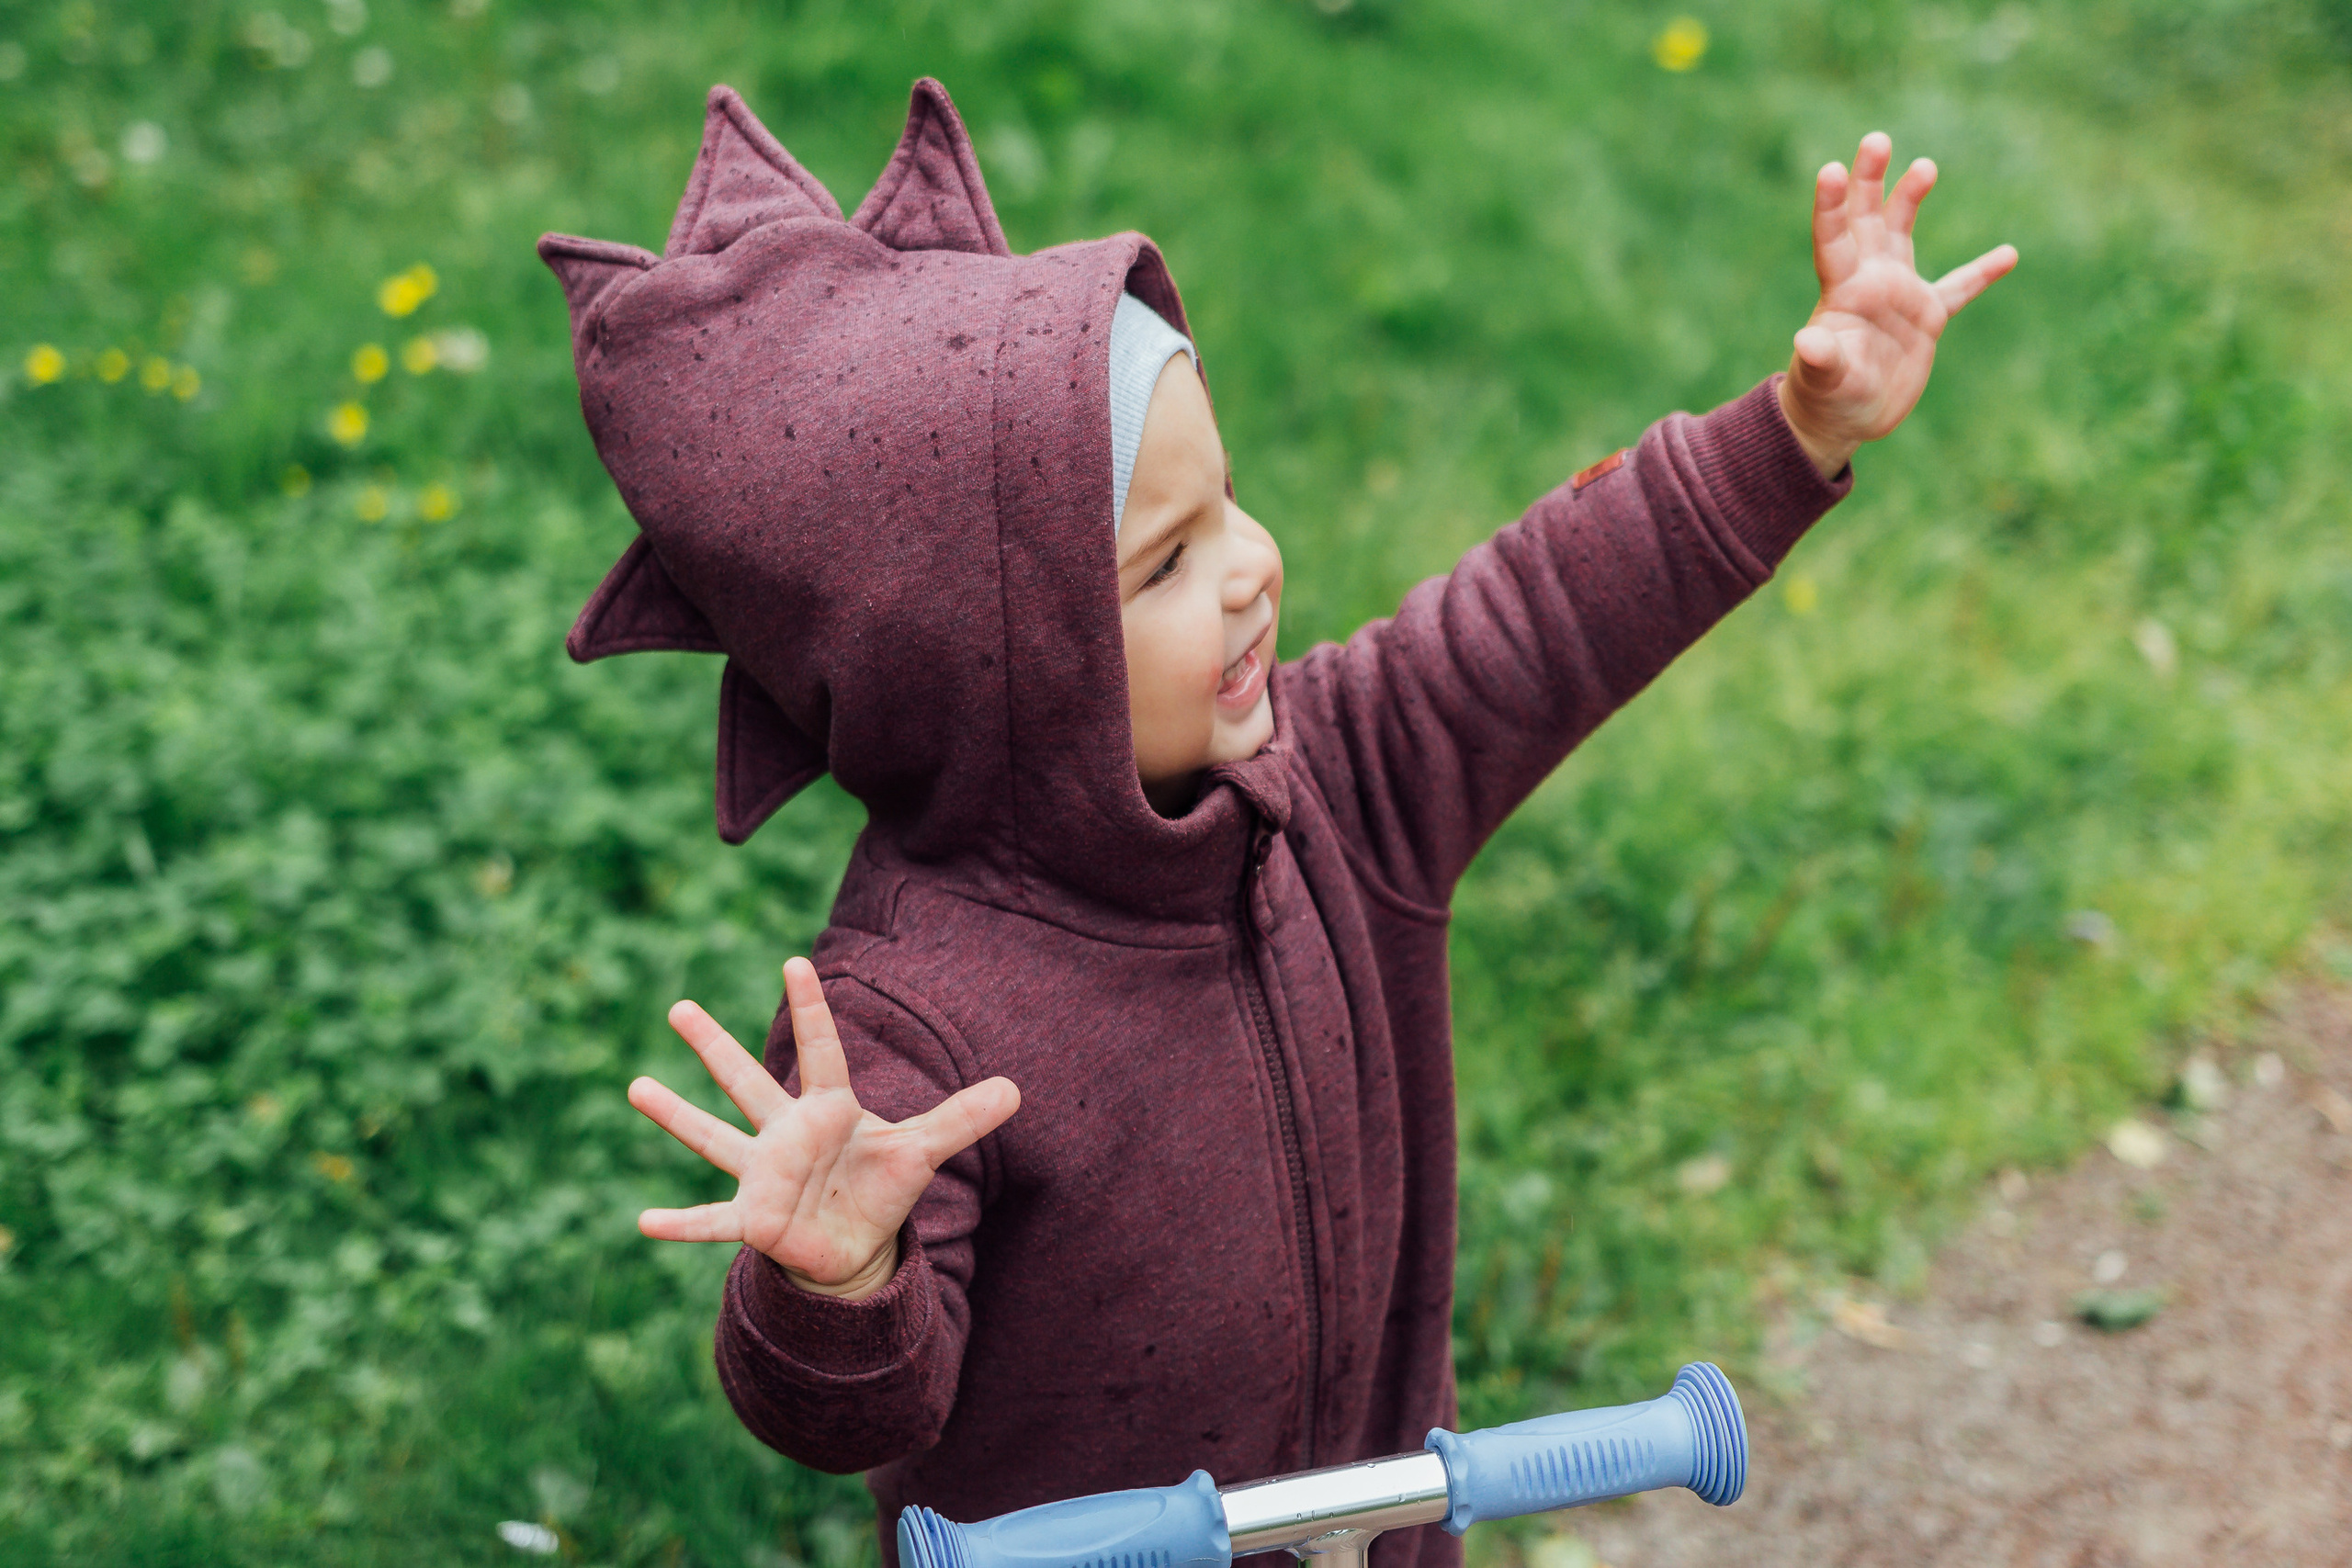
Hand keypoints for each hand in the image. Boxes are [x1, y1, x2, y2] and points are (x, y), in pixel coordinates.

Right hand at [627, 957, 1019, 1300]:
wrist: (854, 1244)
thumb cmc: (880, 1188)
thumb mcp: (922, 1152)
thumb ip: (962, 1119)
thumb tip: (1017, 1089)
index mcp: (829, 1110)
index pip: (822, 1051)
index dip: (812, 1009)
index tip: (795, 961)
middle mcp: (787, 1134)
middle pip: (747, 1081)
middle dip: (715, 1046)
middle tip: (679, 1006)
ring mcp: (764, 1174)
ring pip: (714, 1138)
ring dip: (676, 1115)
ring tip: (634, 1085)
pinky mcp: (755, 1220)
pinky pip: (711, 1222)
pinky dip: (680, 1224)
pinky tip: (642, 1223)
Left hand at [1778, 131, 2018, 479]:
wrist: (1846, 421)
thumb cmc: (1825, 400)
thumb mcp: (1823, 381)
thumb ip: (1820, 360)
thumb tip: (1807, 342)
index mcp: (1841, 292)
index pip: (1834, 239)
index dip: (1832, 206)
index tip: (1833, 170)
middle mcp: (1869, 282)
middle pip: (1866, 220)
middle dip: (1870, 181)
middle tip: (1876, 140)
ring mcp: (1898, 296)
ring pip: (1903, 235)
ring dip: (1910, 199)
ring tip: (1924, 165)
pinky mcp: (1926, 317)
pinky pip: (1959, 288)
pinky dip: (1982, 273)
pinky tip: (2009, 254)